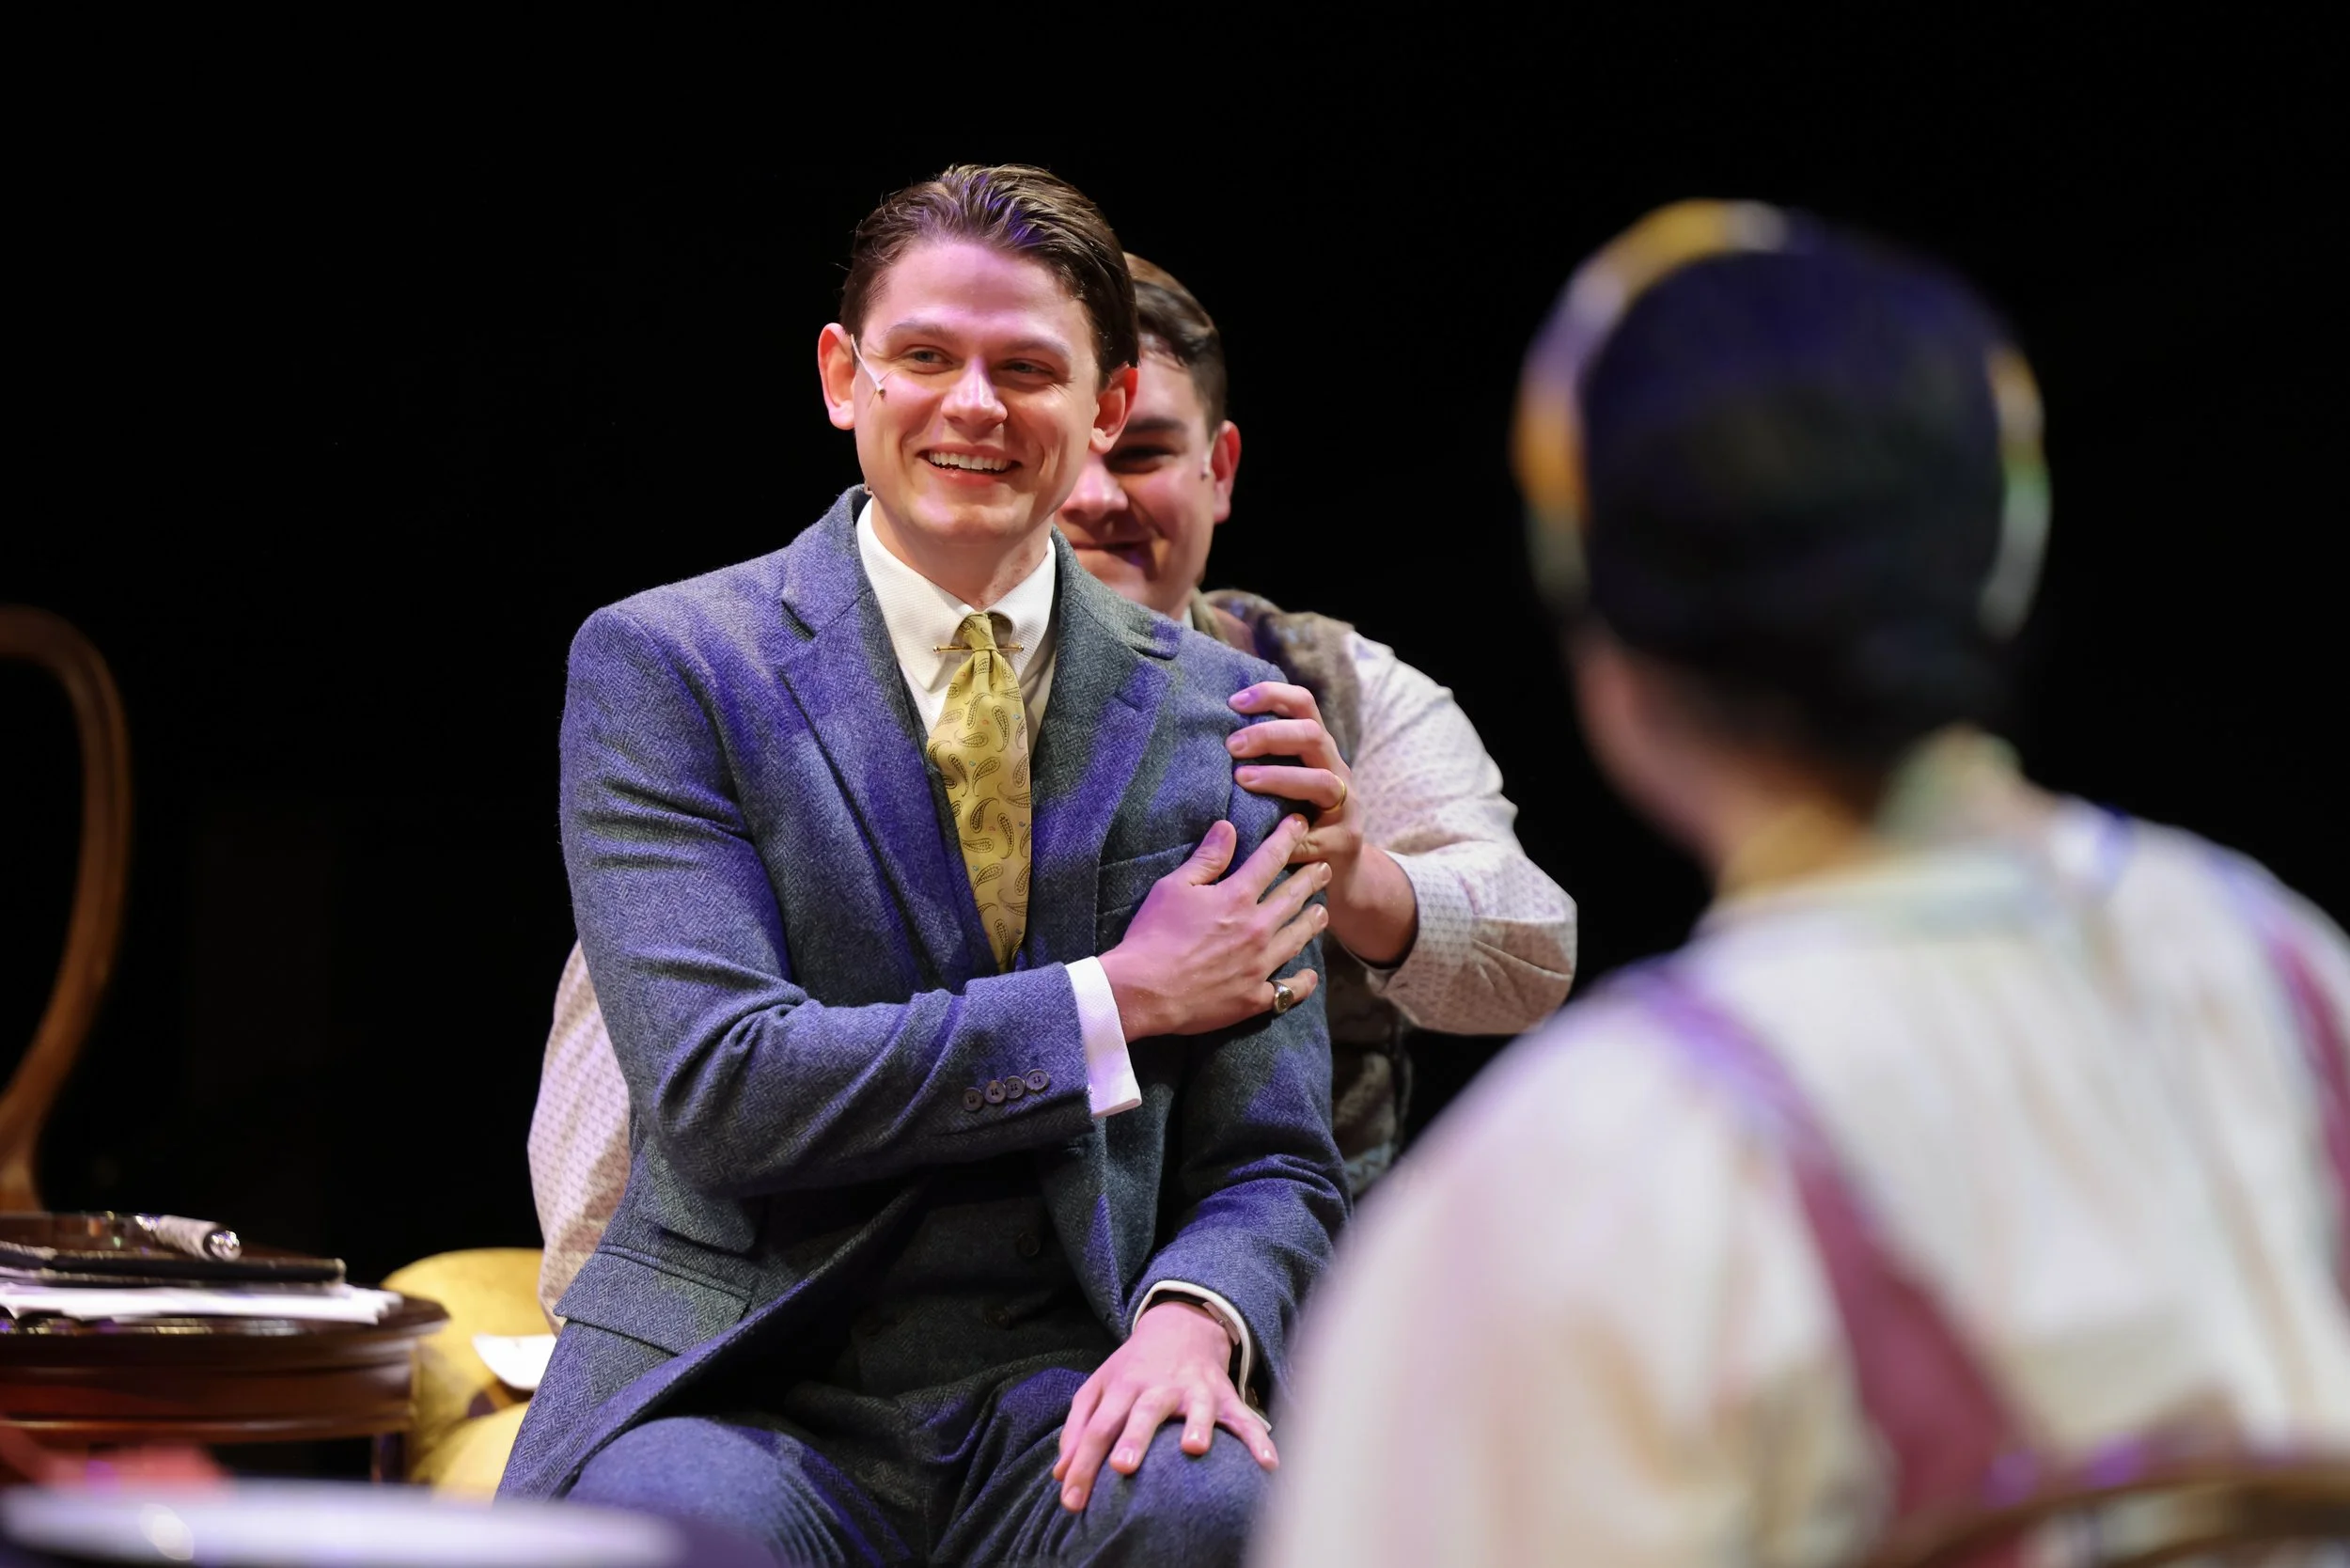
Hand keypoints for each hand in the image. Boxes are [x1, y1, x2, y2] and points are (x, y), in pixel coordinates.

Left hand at [1052, 1300, 1276, 1511]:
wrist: (1181, 1326)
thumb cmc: (1133, 1368)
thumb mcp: (1099, 1387)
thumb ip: (1078, 1429)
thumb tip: (1061, 1474)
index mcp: (1123, 1387)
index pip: (1099, 1427)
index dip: (1084, 1464)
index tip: (1072, 1502)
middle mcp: (1157, 1387)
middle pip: (1143, 1412)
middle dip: (1135, 1439)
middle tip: (1124, 1466)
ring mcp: (1193, 1390)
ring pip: (1196, 1408)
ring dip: (1196, 1426)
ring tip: (1194, 1448)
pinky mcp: (1224, 1396)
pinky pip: (1243, 1419)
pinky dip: (1257, 1439)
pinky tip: (1268, 1463)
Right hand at [1098, 816, 1327, 1039]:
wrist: (1144, 991)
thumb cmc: (1153, 935)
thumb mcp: (1173, 887)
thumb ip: (1206, 858)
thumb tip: (1228, 827)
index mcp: (1237, 897)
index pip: (1271, 858)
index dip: (1288, 837)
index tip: (1300, 823)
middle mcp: (1256, 928)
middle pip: (1293, 897)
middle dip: (1311, 879)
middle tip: (1324, 868)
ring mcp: (1259, 965)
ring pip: (1297, 938)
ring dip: (1313, 923)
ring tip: (1322, 912)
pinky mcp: (1253, 998)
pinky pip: (1287, 990)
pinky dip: (1302, 982)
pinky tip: (1309, 975)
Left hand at [1227, 682, 1360, 877]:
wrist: (1340, 871)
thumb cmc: (1297, 821)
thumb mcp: (1281, 787)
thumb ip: (1259, 763)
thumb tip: (1205, 742)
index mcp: (1317, 751)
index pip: (1304, 705)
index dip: (1272, 696)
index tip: (1233, 702)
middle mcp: (1337, 770)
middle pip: (1313, 735)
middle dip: (1270, 735)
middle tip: (1232, 745)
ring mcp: (1346, 806)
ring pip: (1322, 781)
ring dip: (1280, 778)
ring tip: (1243, 781)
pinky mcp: (1344, 842)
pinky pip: (1314, 837)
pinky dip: (1285, 838)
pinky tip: (1258, 841)